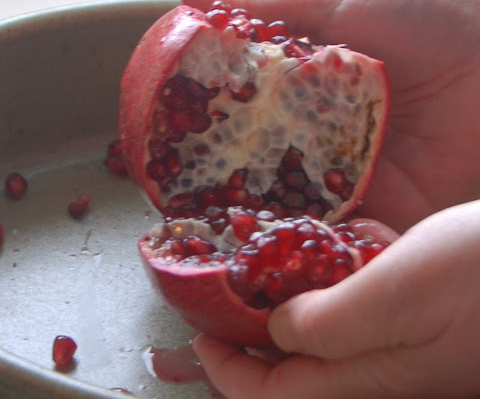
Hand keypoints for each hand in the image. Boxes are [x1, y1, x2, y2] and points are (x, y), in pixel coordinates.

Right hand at [181, 0, 479, 232]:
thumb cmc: (428, 8)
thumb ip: (260, 4)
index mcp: (303, 88)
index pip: (239, 115)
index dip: (201, 131)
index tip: (161, 147)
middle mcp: (319, 135)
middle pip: (258, 168)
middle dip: (219, 187)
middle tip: (171, 206)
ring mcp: (349, 176)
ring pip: (290, 208)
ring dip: (254, 223)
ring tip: (205, 239)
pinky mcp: (384, 211)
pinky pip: (336, 235)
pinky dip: (304, 247)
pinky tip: (264, 257)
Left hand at [193, 200, 479, 398]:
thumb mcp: (396, 295)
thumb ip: (331, 322)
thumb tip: (278, 331)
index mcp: (371, 375)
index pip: (274, 394)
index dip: (228, 371)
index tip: (199, 336)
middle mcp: (384, 368)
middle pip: (297, 368)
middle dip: (255, 336)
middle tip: (229, 291)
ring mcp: (406, 343)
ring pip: (328, 333)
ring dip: (296, 303)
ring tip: (275, 262)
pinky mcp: (422, 316)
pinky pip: (366, 303)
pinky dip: (343, 278)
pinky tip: (347, 242)